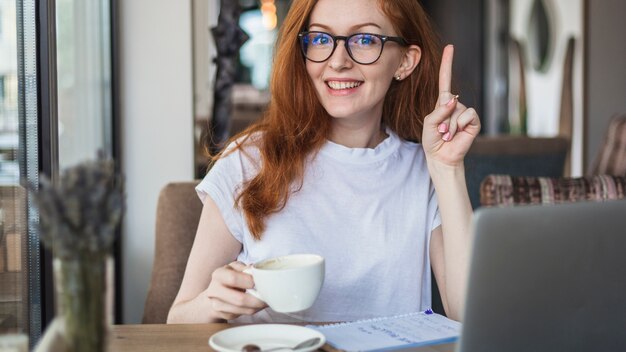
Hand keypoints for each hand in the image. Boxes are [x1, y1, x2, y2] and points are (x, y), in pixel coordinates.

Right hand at [204, 261, 266, 320]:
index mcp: (218, 274)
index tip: (260, 282)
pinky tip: (256, 304)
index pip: (233, 279)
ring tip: (265, 300)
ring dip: (257, 306)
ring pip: (243, 309)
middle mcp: (214, 290)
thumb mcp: (235, 268)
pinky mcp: (222, 315)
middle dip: (257, 299)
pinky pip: (241, 314)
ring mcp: (216, 305)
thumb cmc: (228, 278)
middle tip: (268, 296)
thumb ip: (245, 268)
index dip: (249, 281)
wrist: (214, 294)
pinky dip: (252, 309)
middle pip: (239, 299)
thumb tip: (256, 270)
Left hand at [421, 45, 480, 166]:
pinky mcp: (474, 121)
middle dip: (440, 117)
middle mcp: (455, 104)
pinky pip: (467, 114)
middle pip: (447, 99)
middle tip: (439, 131)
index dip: (447, 63)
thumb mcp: (429, 123)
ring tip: (447, 134)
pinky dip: (458, 125)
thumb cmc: (433, 140)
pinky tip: (456, 134)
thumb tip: (454, 99)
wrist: (442, 157)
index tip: (450, 47)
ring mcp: (465, 112)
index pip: (445, 79)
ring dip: (448, 125)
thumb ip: (439, 110)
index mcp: (442, 102)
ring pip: (456, 109)